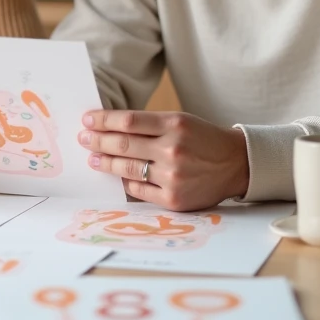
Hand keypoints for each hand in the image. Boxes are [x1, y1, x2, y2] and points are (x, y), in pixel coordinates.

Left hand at [78, 110, 249, 210]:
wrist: (236, 164)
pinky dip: (126, 182)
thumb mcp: (180, 121)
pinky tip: (119, 176)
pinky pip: (139, 190)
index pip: (128, 121)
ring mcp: (173, 176)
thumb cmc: (203, 139)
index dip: (103, 121)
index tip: (87, 120)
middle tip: (83, 139)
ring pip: (127, 169)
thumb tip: (110, 129)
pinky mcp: (174, 199)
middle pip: (123, 145)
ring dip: (105, 163)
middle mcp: (173, 150)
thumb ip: (149, 125)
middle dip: (97, 141)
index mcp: (175, 125)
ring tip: (94, 159)